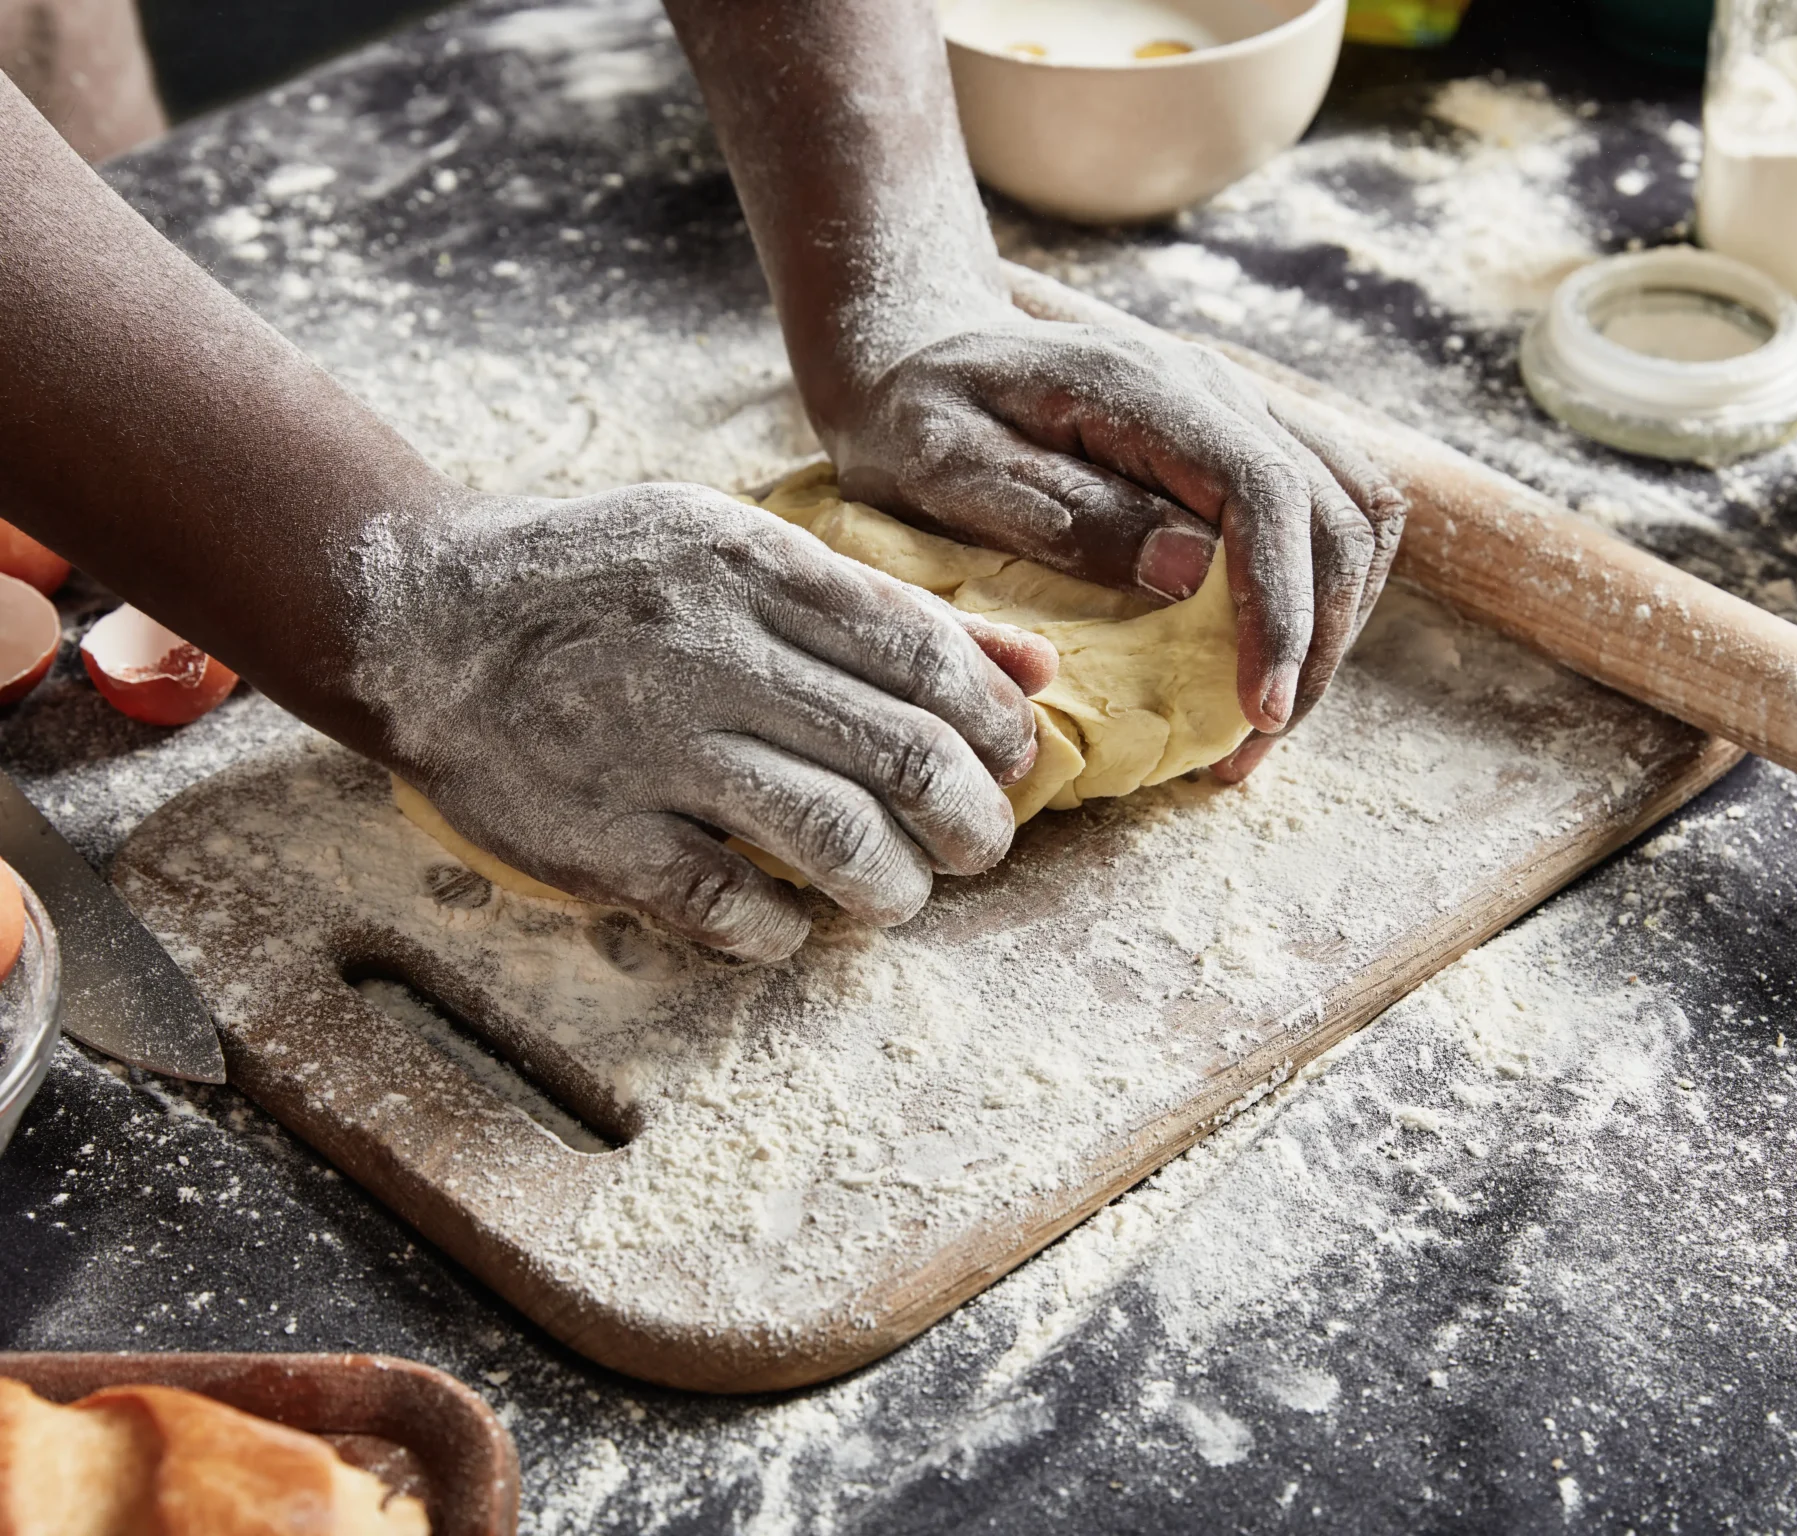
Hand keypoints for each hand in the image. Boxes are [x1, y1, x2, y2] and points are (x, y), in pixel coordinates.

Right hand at [363, 482, 1055, 961]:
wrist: (412, 619)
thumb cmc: (600, 581)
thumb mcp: (737, 549)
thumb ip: (884, 608)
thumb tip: (1030, 668)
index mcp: (754, 566)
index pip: (928, 657)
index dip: (996, 727)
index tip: (1010, 761)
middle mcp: (709, 650)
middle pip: (906, 758)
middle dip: (975, 823)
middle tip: (977, 844)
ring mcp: (649, 749)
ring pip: (840, 843)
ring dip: (897, 887)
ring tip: (897, 890)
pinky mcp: (596, 838)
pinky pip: (734, 909)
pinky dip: (786, 931)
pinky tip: (788, 919)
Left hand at [819, 306, 1405, 749]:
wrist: (915, 349)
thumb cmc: (913, 416)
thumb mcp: (949, 467)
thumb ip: (1062, 513)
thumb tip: (1190, 569)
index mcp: (1147, 388)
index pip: (1265, 494)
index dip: (1280, 609)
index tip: (1258, 710)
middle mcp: (1215, 387)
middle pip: (1337, 510)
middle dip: (1316, 640)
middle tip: (1252, 743)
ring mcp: (1237, 409)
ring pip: (1355, 512)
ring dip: (1331, 623)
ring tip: (1265, 717)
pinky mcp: (1239, 441)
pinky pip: (1326, 511)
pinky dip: (1319, 592)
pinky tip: (1267, 658)